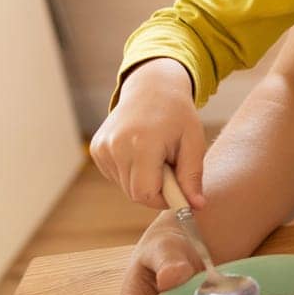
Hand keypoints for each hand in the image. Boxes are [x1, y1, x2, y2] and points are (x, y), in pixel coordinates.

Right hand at [89, 58, 206, 208]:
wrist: (152, 87)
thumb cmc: (177, 115)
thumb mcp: (193, 142)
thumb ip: (193, 176)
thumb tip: (196, 206)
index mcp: (142, 144)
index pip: (145, 194)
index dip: (164, 199)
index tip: (179, 191)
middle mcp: (116, 146)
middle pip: (135, 193)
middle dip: (156, 189)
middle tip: (171, 168)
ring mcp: (102, 148)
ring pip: (125, 187)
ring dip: (144, 180)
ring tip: (157, 155)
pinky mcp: (96, 149)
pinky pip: (116, 176)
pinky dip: (131, 172)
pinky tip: (141, 152)